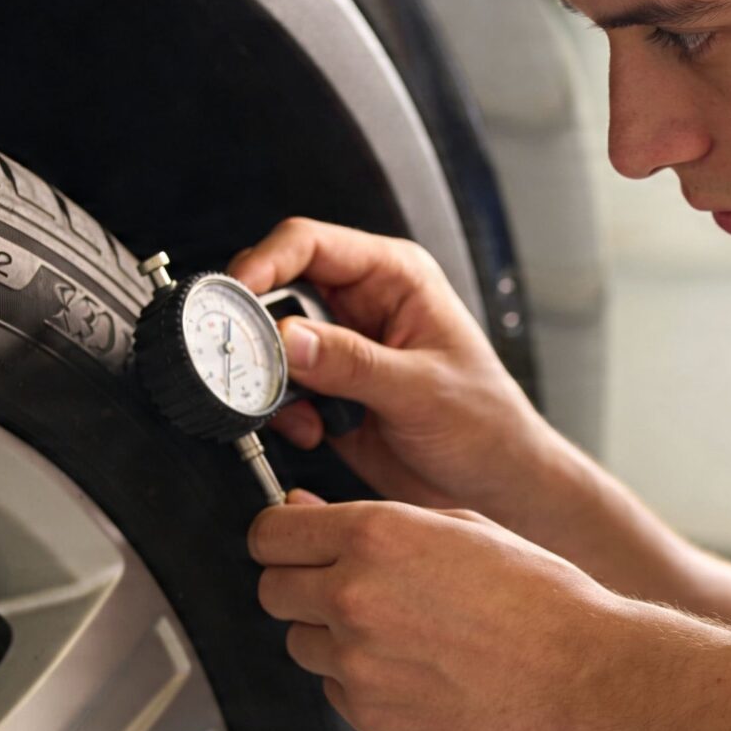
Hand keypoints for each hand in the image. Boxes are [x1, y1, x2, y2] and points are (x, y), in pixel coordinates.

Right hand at [229, 217, 553, 515]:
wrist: (493, 487)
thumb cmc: (485, 424)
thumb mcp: (421, 390)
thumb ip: (352, 363)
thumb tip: (289, 339)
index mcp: (395, 277)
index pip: (310, 244)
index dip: (265, 261)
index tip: (237, 293)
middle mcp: (362, 304)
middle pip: (279, 292)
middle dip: (262, 332)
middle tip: (255, 366)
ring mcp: (342, 349)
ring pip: (271, 344)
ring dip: (274, 380)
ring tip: (302, 411)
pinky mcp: (328, 391)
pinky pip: (280, 388)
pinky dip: (284, 411)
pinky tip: (316, 430)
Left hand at [249, 489, 641, 730]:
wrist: (585, 679)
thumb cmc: (541, 601)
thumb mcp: (462, 527)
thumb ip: (375, 520)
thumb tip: (307, 514)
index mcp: (375, 537)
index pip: (270, 534)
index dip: (281, 538)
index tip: (295, 545)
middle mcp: (354, 599)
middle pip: (272, 592)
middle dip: (302, 587)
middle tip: (352, 591)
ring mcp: (358, 666)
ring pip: (303, 647)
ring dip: (335, 639)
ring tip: (405, 636)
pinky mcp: (373, 719)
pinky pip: (339, 694)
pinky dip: (365, 685)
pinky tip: (421, 672)